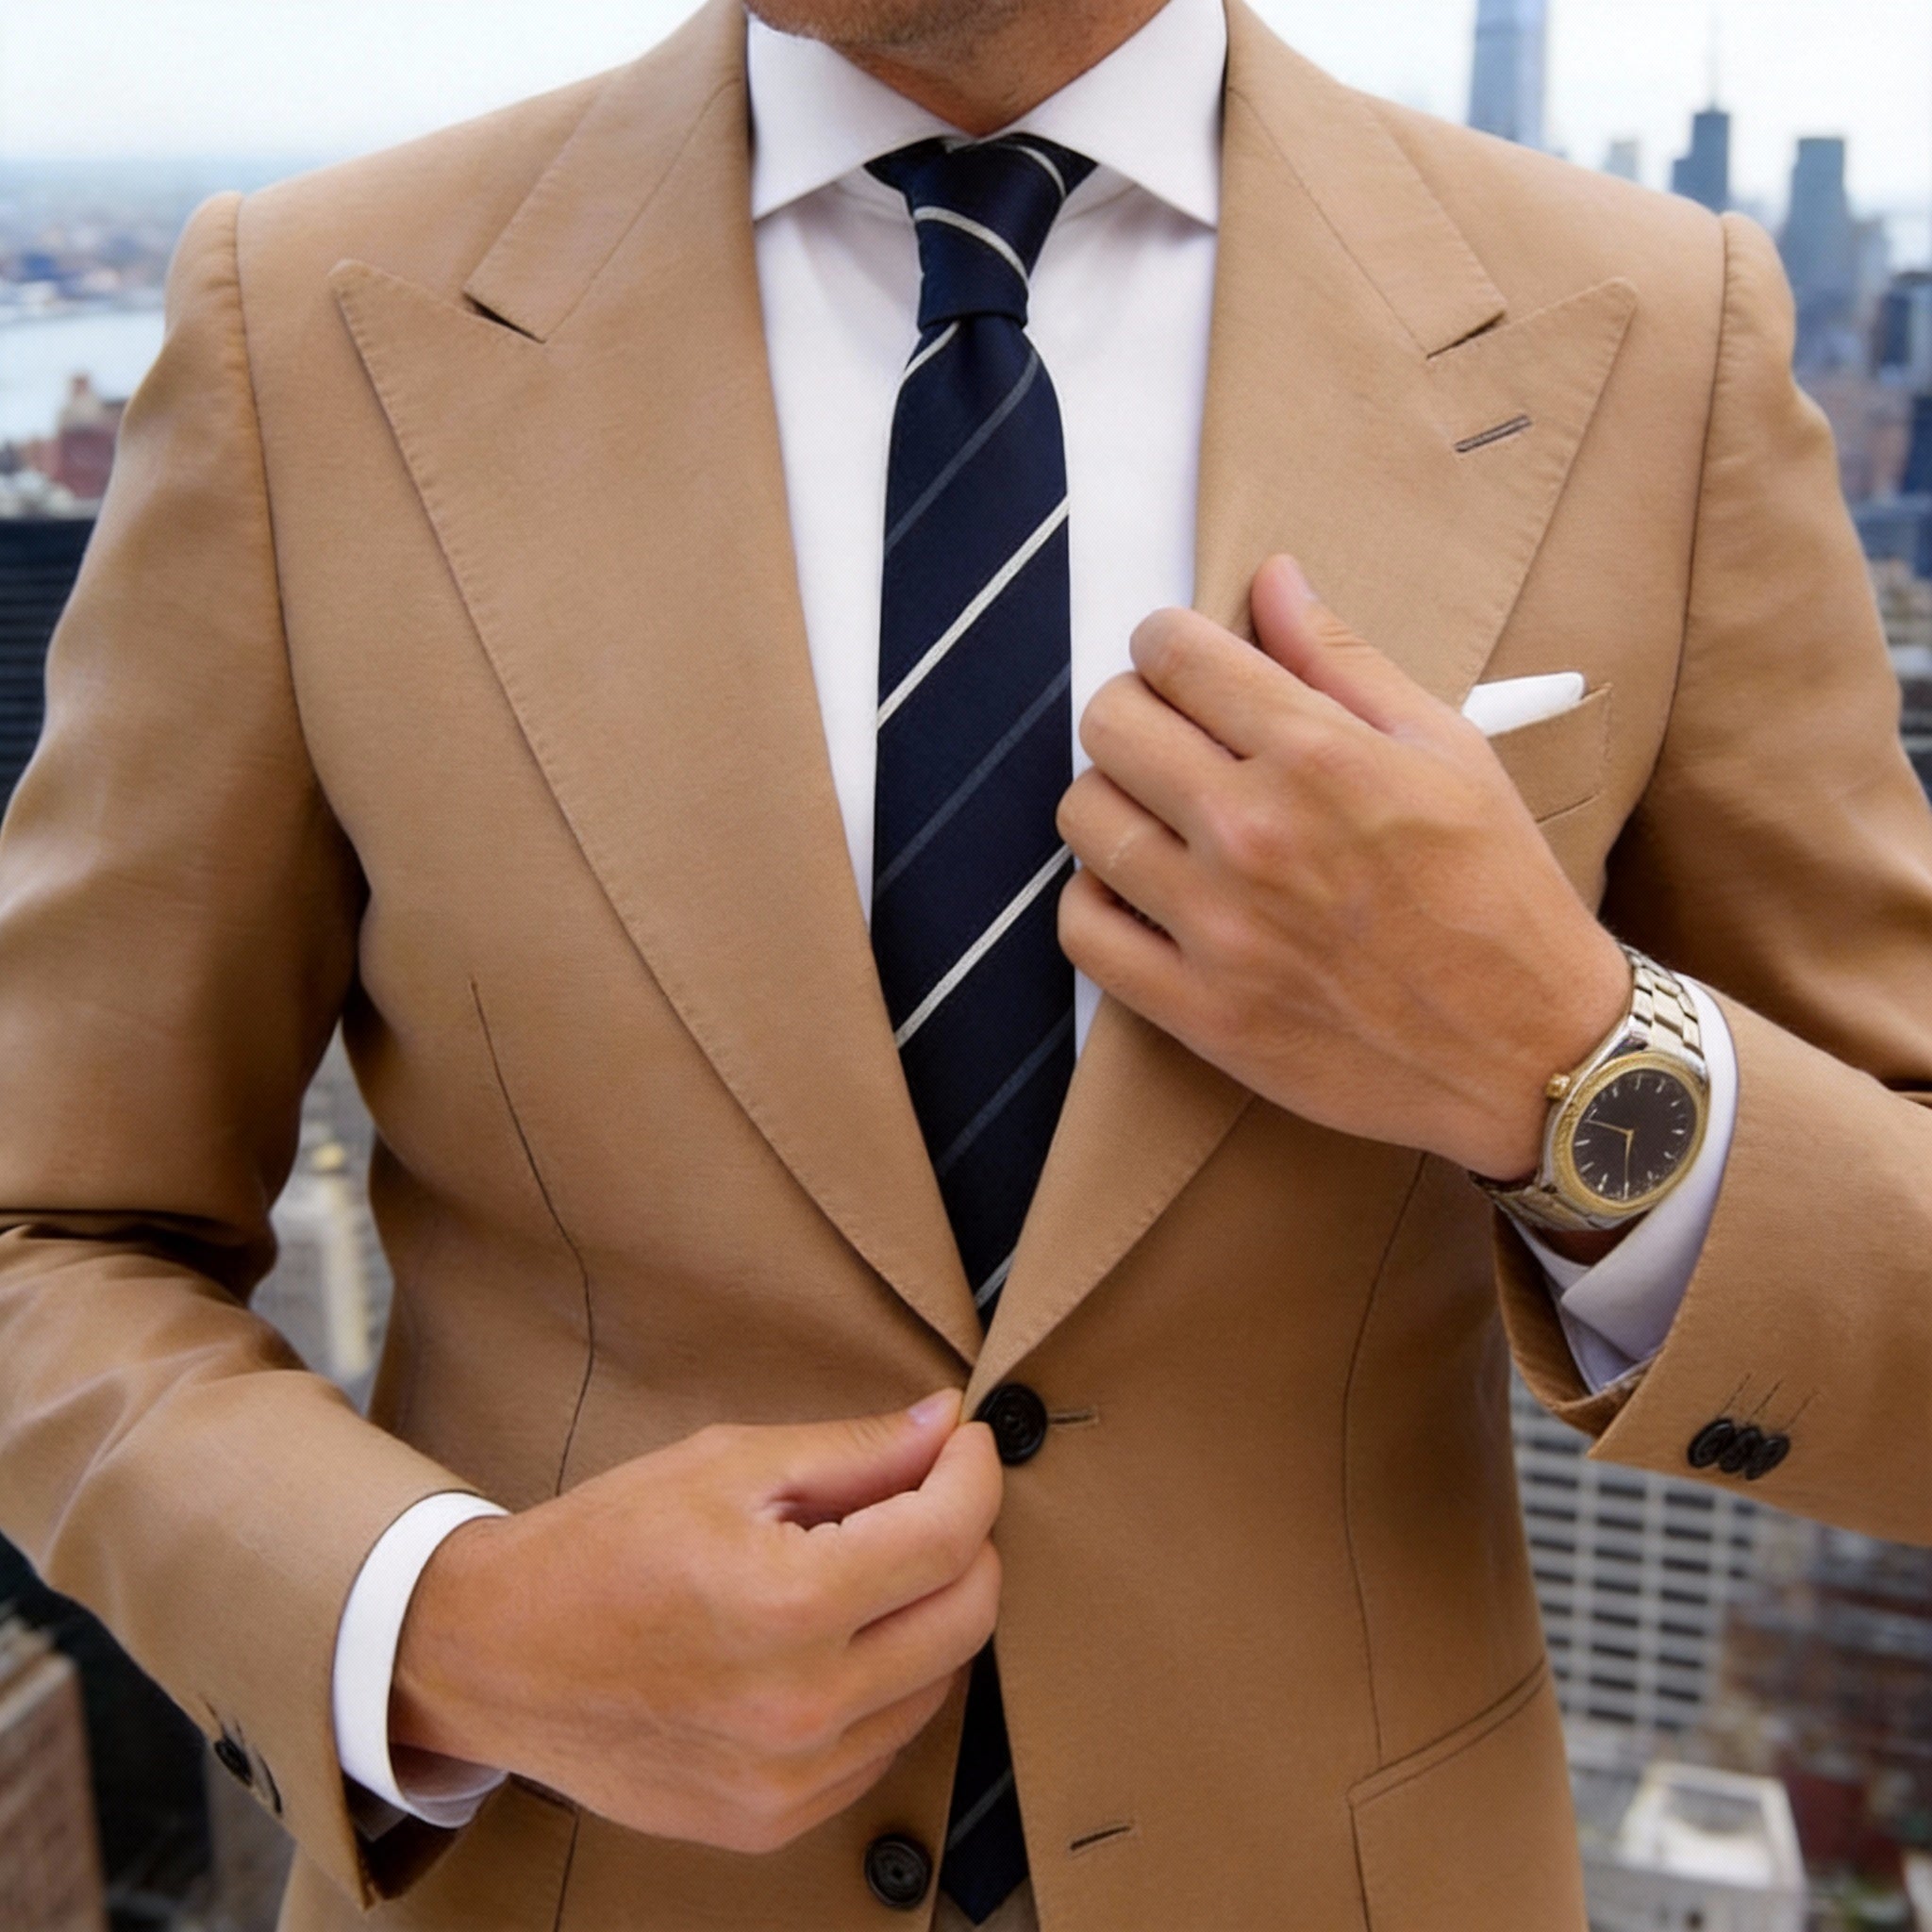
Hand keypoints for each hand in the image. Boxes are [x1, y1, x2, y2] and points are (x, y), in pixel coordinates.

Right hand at [390, 1392, 1000, 1852]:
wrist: (496, 1658)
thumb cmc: (603, 1547)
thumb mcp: (726, 1464)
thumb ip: (854, 1450)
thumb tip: (946, 1426)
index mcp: (788, 1602)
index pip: (950, 1536)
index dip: (975, 1474)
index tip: (965, 1444)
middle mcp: (802, 1706)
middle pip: (969, 1616)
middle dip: (967, 1539)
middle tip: (925, 1496)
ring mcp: (790, 1779)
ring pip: (939, 1683)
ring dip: (927, 1613)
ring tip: (860, 1568)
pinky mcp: (774, 1820)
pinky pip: (883, 1743)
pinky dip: (884, 1682)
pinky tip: (831, 1640)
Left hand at [1057, 554, 1629, 1181]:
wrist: (1532, 1052)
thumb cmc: (1499, 894)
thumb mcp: (1448, 751)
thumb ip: (1344, 660)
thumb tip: (1272, 579)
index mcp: (1317, 757)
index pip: (1174, 653)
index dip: (1166, 641)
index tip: (1181, 660)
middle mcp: (1253, 833)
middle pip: (1110, 724)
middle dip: (1133, 709)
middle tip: (1171, 734)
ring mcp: (1217, 927)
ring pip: (1083, 817)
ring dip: (1112, 800)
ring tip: (1160, 815)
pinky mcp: (1198, 1010)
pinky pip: (1081, 928)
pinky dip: (1096, 899)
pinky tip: (1142, 891)